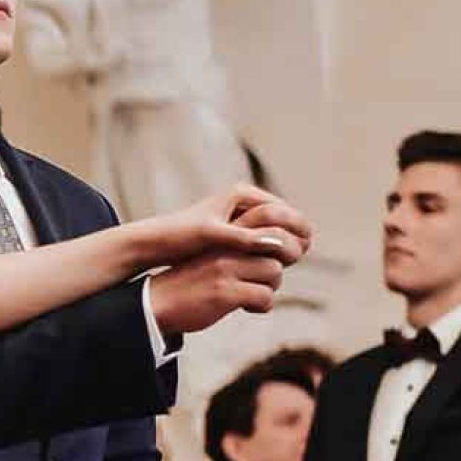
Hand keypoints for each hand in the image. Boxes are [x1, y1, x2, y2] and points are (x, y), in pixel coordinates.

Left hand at [148, 184, 310, 267]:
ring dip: (281, 245)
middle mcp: (243, 202)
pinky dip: (267, 252)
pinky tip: (271, 267)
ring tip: (290, 262)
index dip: (296, 227)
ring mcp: (239, 217)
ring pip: (271, 232)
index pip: (283, 208)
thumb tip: (276, 241)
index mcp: (242, 194)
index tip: (306, 245)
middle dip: (292, 235)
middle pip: (281, 219)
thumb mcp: (212, 236)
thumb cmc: (180, 236)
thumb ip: (243, 238)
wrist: (153, 243)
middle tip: (301, 255)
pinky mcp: (233, 233)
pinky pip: (259, 241)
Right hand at [149, 249, 286, 335]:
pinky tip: (246, 308)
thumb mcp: (210, 259)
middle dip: (273, 273)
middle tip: (260, 285)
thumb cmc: (187, 285)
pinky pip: (265, 297)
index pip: (264, 230)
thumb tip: (273, 260)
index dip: (276, 247)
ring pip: (274, 272)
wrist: (156, 303)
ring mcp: (224, 269)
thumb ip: (236, 255)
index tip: (268, 265)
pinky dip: (261, 306)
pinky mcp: (225, 292)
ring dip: (268, 288)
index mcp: (221, 238)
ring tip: (252, 297)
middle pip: (276, 253)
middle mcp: (224, 249)